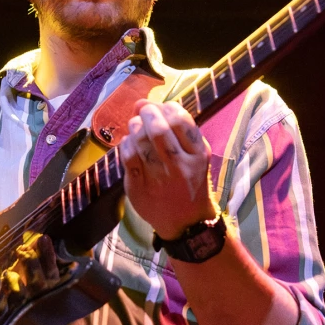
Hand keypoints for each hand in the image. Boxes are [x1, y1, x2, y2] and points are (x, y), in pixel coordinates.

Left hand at [119, 100, 218, 240]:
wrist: (186, 222)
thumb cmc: (191, 182)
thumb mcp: (197, 156)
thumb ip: (177, 129)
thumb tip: (144, 102)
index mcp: (198, 155)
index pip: (180, 120)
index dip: (166, 107)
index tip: (161, 108)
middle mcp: (180, 166)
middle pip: (158, 128)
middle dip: (147, 113)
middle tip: (143, 112)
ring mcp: (158, 179)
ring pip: (140, 141)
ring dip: (134, 126)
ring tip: (136, 126)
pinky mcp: (139, 188)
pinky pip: (128, 158)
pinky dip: (126, 144)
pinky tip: (130, 144)